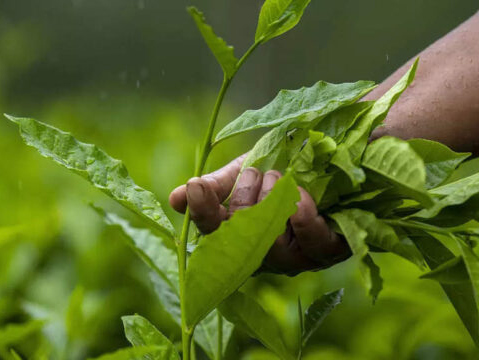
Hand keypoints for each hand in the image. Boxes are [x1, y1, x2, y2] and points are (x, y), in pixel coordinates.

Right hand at [169, 155, 349, 275]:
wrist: (324, 159)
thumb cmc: (279, 173)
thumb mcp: (243, 174)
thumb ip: (215, 186)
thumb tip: (175, 199)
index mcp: (239, 237)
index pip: (213, 234)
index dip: (202, 213)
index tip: (195, 186)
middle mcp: (265, 255)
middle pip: (241, 246)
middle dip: (243, 203)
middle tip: (254, 173)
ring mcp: (298, 257)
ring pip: (274, 247)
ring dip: (270, 205)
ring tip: (276, 178)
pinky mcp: (329, 250)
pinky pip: (314, 244)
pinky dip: (303, 218)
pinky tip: (299, 198)